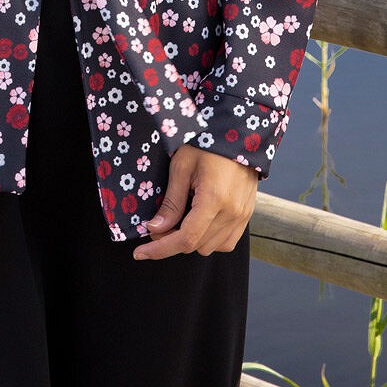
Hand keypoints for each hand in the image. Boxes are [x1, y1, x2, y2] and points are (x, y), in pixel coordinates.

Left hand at [132, 146, 257, 260]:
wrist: (239, 134)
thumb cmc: (207, 144)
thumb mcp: (182, 167)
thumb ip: (171, 202)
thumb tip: (155, 229)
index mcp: (214, 199)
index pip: (185, 239)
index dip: (160, 249)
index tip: (140, 252)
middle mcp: (232, 212)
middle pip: (196, 245)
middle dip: (171, 240)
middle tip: (158, 224)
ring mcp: (242, 215)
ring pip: (210, 247)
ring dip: (191, 240)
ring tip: (180, 218)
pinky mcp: (246, 215)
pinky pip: (226, 241)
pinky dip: (209, 239)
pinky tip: (198, 222)